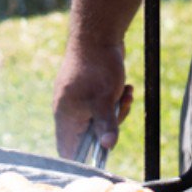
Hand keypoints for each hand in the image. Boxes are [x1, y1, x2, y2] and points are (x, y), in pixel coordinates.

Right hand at [52, 41, 133, 158]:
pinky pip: (103, 106)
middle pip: (88, 136)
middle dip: (108, 128)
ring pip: (99, 120)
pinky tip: (125, 88)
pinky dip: (116, 100)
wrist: (98, 33)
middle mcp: (69, 110)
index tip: (103, 154)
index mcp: (65, 116)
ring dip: (116, 112)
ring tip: (124, 94)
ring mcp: (79, 100)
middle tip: (118, 112)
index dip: (83, 158)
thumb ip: (105, 125)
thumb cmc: (97, 67)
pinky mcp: (90, 90)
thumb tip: (108, 147)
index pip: (68, 150)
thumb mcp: (104, 99)